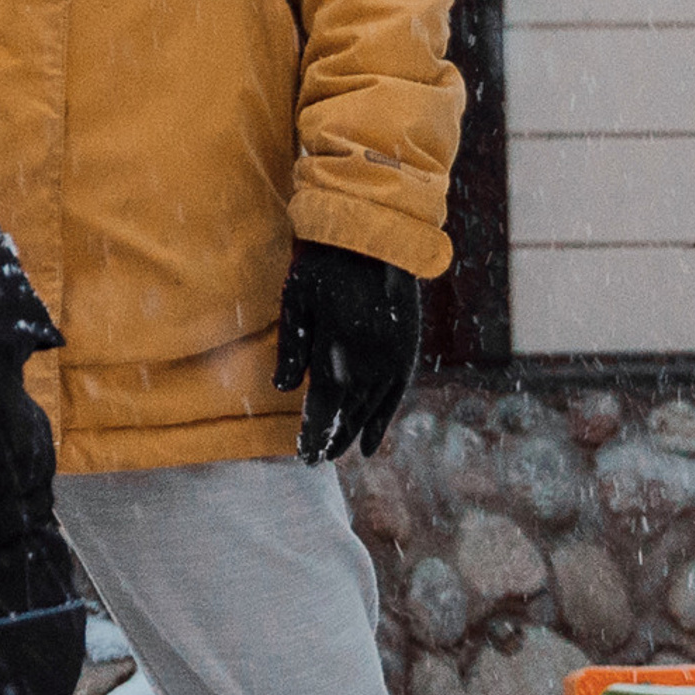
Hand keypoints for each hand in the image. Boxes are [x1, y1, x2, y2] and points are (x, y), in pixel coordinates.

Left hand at [276, 240, 421, 465]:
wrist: (374, 233)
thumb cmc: (324, 263)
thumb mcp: (297, 300)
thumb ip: (292, 348)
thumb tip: (285, 390)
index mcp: (339, 351)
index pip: (325, 408)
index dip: (314, 435)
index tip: (303, 456)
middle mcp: (371, 362)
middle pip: (349, 414)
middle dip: (332, 439)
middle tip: (316, 460)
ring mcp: (394, 357)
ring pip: (373, 409)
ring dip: (355, 434)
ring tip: (338, 454)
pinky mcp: (408, 348)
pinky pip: (396, 395)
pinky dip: (384, 421)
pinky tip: (373, 444)